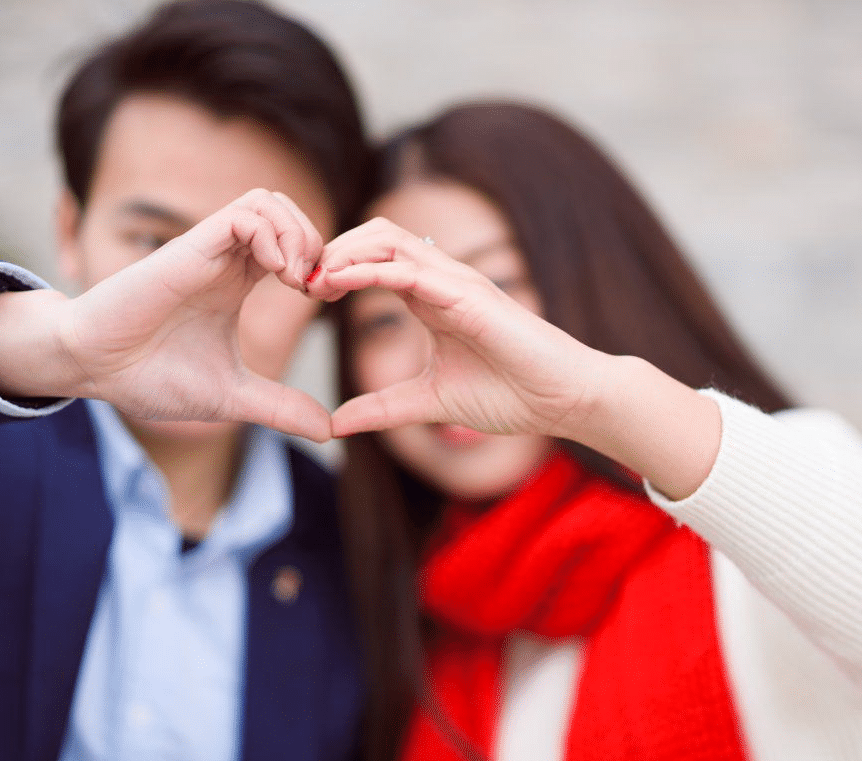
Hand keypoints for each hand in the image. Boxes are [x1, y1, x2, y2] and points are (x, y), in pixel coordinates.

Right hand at [0, 190, 331, 441]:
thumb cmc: (152, 376)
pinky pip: (244, 214)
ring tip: (296, 280)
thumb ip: (281, 408)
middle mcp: (227, 260)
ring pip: (268, 202)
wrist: (96, 370)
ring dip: (297, 234)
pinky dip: (271, 235)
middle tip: (317, 288)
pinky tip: (276, 274)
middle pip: (287, 213)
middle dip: (317, 243)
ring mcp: (209, 251)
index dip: (323, 264)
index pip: (295, 244)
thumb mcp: (233, 396)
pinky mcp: (190, 249)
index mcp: (238, 282)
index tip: (326, 301)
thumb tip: (328, 430)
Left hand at [310, 217, 610, 439]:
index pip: (374, 261)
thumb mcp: (428, 402)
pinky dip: (368, 270)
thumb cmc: (511, 394)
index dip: (335, 268)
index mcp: (431, 298)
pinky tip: (338, 283)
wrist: (563, 399)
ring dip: (343, 253)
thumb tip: (336, 423)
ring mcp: (456, 283)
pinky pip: (409, 270)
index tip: (302, 294)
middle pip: (375, 236)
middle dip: (332, 250)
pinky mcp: (469, 296)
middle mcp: (442, 281)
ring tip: (311, 279)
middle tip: (298, 280)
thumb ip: (383, 408)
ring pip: (387, 240)